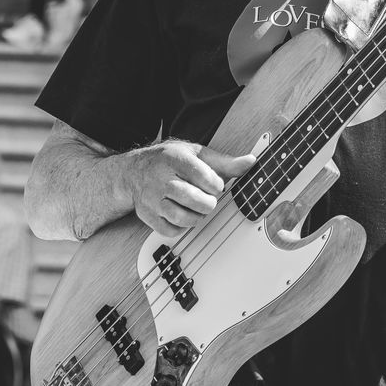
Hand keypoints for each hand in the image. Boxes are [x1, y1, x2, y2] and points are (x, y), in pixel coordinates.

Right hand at [123, 141, 257, 239]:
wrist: (134, 172)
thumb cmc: (170, 161)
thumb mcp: (197, 154)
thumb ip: (224, 162)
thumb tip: (250, 162)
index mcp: (175, 159)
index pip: (201, 175)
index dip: (216, 184)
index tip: (217, 185)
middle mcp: (160, 179)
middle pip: (190, 197)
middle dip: (208, 203)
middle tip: (209, 200)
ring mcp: (151, 199)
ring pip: (180, 217)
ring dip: (197, 217)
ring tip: (199, 208)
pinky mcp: (147, 216)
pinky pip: (169, 230)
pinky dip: (182, 228)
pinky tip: (185, 216)